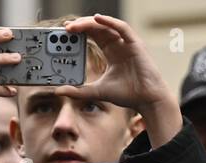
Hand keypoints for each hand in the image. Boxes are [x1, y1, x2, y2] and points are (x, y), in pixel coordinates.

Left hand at [57, 14, 181, 146]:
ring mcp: (126, 43)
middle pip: (97, 29)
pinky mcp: (135, 43)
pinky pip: (121, 27)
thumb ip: (78, 91)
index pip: (92, 37)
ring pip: (106, 26)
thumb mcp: (97, 91)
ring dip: (90, 23)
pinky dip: (109, 21)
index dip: (79, 34)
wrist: (146, 99)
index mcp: (111, 53)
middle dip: (81, 27)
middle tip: (65, 29)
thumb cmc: (127, 94)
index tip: (64, 35)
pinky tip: (97, 19)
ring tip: (75, 25)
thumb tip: (59, 91)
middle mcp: (118, 45)